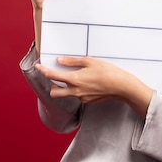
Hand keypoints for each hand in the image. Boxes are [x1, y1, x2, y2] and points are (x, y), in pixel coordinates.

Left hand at [35, 56, 152, 116]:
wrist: (122, 87)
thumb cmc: (108, 72)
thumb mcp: (89, 61)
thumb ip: (72, 61)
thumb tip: (59, 60)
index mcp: (74, 80)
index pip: (53, 76)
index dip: (43, 71)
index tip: (38, 67)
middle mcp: (76, 91)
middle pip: (54, 93)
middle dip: (51, 86)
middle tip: (55, 78)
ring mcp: (82, 98)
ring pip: (67, 94)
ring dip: (67, 87)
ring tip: (76, 77)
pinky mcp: (89, 102)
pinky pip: (79, 96)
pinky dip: (79, 90)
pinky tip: (89, 83)